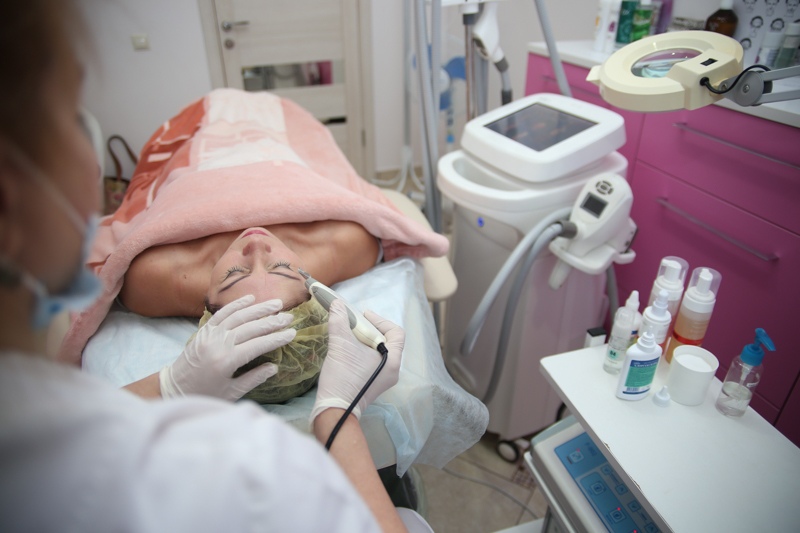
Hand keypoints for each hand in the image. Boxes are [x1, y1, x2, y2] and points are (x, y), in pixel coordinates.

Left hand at [159, 295, 295, 400]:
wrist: (174, 388)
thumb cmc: (205, 394)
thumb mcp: (232, 392)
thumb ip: (253, 379)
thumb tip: (274, 367)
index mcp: (226, 362)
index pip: (258, 346)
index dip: (276, 339)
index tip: (292, 333)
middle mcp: (218, 344)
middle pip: (250, 328)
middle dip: (272, 321)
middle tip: (289, 317)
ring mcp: (210, 335)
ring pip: (238, 317)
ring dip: (258, 309)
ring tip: (276, 304)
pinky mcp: (204, 330)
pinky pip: (221, 313)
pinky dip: (236, 305)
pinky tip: (250, 299)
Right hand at [310, 300, 404, 423]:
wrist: (335, 410)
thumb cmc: (343, 377)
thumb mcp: (341, 345)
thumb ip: (339, 321)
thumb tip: (337, 303)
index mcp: (392, 360)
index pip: (396, 332)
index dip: (380, 320)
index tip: (363, 316)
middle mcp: (392, 370)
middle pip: (387, 341)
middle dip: (371, 329)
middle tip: (355, 324)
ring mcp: (384, 379)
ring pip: (379, 351)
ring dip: (365, 340)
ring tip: (350, 335)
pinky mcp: (373, 384)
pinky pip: (373, 362)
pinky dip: (363, 352)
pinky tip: (349, 350)